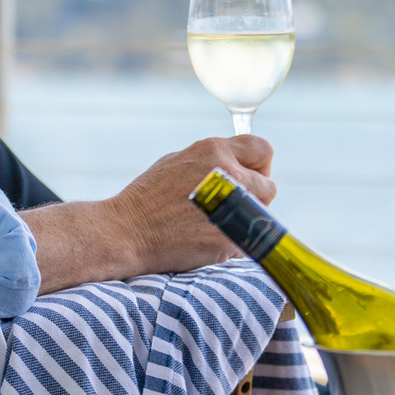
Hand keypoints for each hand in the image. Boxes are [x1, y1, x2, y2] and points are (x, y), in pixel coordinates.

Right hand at [23, 135, 274, 293]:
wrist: (125, 232)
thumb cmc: (147, 199)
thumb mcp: (177, 162)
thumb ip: (210, 160)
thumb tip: (234, 164)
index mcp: (214, 150)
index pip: (262, 149)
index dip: (260, 167)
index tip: (249, 180)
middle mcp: (227, 172)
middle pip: (268, 186)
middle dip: (255, 199)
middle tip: (231, 210)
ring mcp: (230, 205)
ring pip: (262, 216)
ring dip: (247, 223)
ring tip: (218, 227)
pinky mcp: (229, 236)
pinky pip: (248, 242)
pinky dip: (234, 245)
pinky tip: (209, 244)